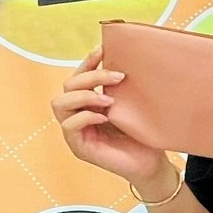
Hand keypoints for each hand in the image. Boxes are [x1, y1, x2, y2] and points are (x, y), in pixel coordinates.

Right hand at [51, 47, 173, 189]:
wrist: (152, 163)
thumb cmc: (143, 134)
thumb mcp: (131, 105)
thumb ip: (121, 87)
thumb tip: (125, 55)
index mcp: (88, 102)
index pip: (78, 77)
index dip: (87, 62)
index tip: (103, 49)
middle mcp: (78, 115)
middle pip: (67, 86)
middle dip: (90, 77)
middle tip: (117, 77)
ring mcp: (75, 132)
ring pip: (60, 104)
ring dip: (84, 96)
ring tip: (110, 100)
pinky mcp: (79, 147)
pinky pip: (69, 126)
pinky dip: (85, 117)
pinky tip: (105, 117)